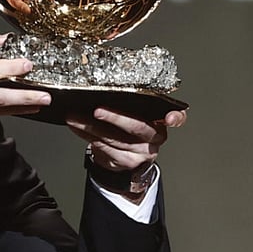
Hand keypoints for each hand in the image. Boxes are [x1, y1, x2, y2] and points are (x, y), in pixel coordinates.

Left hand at [65, 108, 186, 172]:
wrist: (125, 160)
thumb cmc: (129, 131)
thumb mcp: (136, 117)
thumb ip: (131, 106)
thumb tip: (102, 89)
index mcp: (161, 121)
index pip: (177, 118)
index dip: (175, 117)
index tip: (169, 118)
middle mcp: (155, 137)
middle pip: (137, 127)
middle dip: (115, 118)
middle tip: (97, 110)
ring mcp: (142, 152)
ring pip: (115, 138)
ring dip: (90, 126)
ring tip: (74, 117)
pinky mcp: (127, 162)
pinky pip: (104, 147)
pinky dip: (86, 135)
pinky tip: (76, 127)